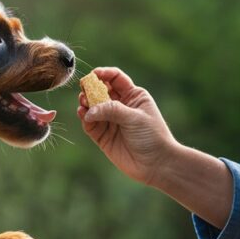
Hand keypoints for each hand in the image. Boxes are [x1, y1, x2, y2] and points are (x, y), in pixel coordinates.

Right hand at [77, 67, 178, 185]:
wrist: (156, 164)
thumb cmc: (152, 136)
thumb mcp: (134, 117)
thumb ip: (111, 110)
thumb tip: (88, 110)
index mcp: (133, 96)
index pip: (115, 78)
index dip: (103, 74)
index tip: (93, 75)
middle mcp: (120, 106)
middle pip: (100, 91)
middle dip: (90, 89)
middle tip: (84, 90)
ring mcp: (110, 121)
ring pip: (92, 107)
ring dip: (85, 104)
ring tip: (83, 104)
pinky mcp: (103, 136)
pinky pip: (90, 124)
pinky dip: (85, 118)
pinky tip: (83, 115)